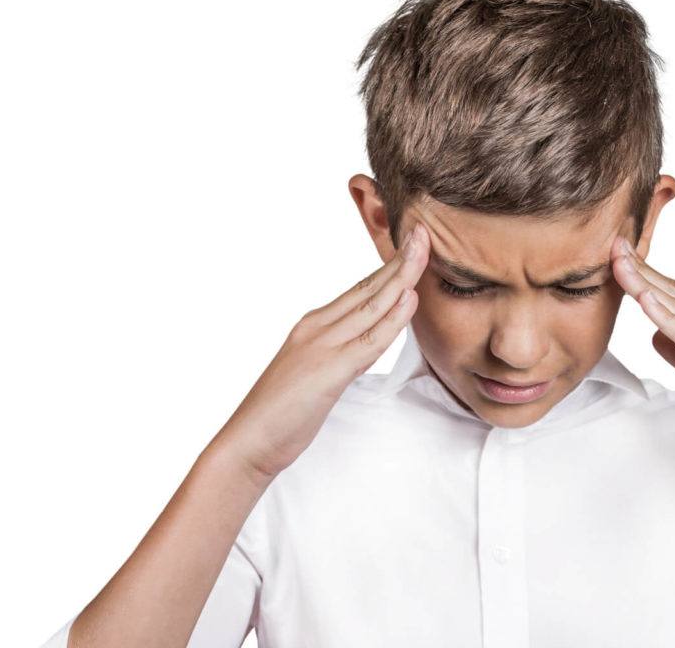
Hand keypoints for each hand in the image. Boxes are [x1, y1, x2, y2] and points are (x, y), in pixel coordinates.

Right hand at [214, 223, 430, 479]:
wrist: (248, 442)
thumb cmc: (282, 413)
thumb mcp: (321, 374)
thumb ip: (348, 353)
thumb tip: (373, 341)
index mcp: (314, 325)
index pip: (361, 288)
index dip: (390, 266)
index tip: (415, 245)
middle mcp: (317, 327)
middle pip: (368, 287)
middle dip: (401, 259)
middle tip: (426, 233)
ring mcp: (321, 346)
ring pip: (370, 306)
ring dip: (401, 277)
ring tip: (424, 251)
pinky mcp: (327, 371)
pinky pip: (368, 341)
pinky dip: (391, 319)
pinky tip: (409, 299)